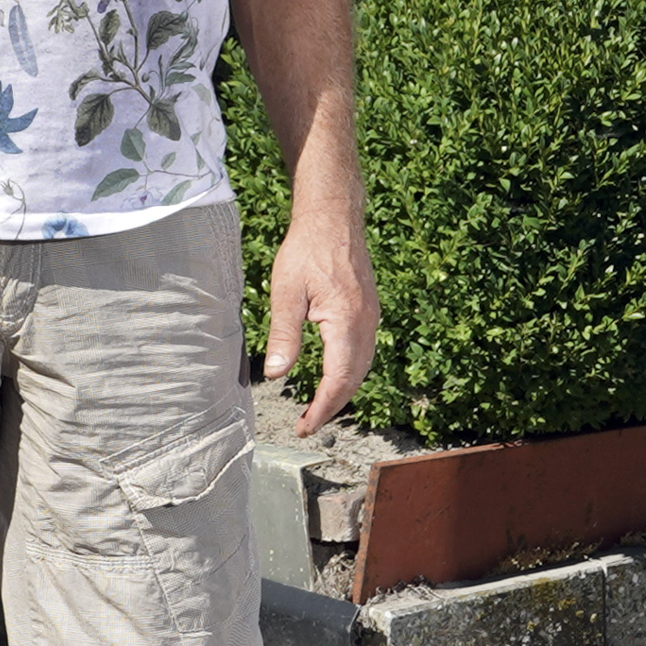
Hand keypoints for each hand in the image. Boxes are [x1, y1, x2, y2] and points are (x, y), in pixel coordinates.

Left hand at [257, 194, 379, 437]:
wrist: (333, 217)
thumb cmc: (307, 249)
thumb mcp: (286, 293)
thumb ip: (283, 336)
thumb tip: (274, 374)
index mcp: (346, 322)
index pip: (338, 380)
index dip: (322, 409)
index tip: (305, 428)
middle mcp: (366, 324)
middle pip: (354, 380)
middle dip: (332, 407)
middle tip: (307, 425)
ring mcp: (371, 317)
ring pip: (362, 368)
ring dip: (342, 392)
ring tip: (318, 408)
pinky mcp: (369, 311)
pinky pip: (363, 352)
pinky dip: (350, 373)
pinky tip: (333, 376)